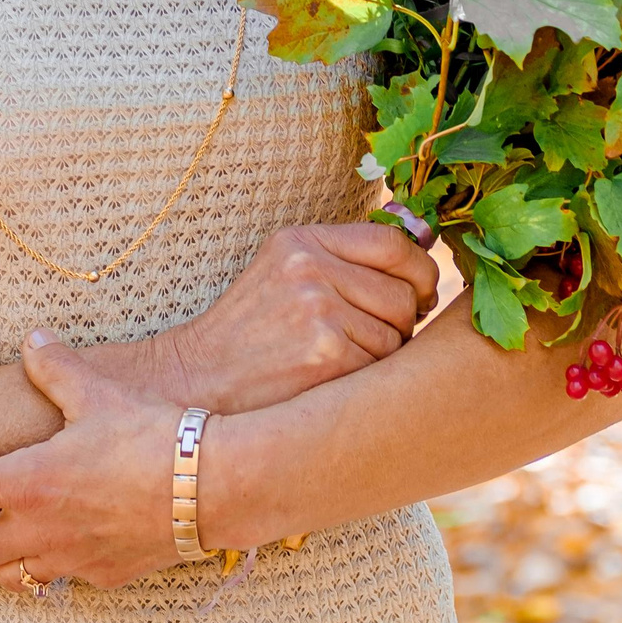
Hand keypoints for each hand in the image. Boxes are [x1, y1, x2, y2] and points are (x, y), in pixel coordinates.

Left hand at [0, 330, 183, 590]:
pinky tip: (45, 560)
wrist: (212, 487)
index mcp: (27, 479)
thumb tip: (32, 341)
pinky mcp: (104, 573)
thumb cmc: (153, 436)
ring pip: (10, 571)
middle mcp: (38, 526)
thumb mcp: (98, 393)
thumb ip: (55, 369)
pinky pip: (61, 576)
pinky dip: (44, 567)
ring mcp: (70, 556)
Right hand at [140, 222, 439, 413]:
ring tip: (342, 361)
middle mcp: (310, 267)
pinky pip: (381, 365)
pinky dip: (367, 379)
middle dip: (404, 321)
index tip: (422, 293)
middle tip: (378, 338)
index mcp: (302, 240)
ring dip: (385, 355)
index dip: (420, 271)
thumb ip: (343, 261)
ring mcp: (318, 309)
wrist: (197, 381)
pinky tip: (333, 382)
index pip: (393, 243)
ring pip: (398, 333)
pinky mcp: (326, 353)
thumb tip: (424, 264)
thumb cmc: (250, 333)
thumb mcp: (284, 274)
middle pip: (403, 292)